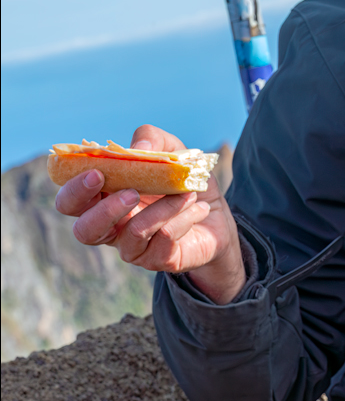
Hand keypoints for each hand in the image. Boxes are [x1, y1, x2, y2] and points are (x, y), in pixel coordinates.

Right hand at [55, 124, 244, 303]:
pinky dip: (184, 217)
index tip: (97, 173)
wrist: (218, 217)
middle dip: (104, 210)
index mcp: (103, 199)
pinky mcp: (158, 259)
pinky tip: (200, 208)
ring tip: (188, 193)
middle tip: (132, 192)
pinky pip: (164, 238)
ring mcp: (133, 247)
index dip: (75, 189)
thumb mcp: (172, 152)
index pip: (71, 201)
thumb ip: (152, 140)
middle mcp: (111, 227)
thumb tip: (137, 150)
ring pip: (133, 232)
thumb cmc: (183, 184)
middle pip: (84, 231)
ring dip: (163, 208)